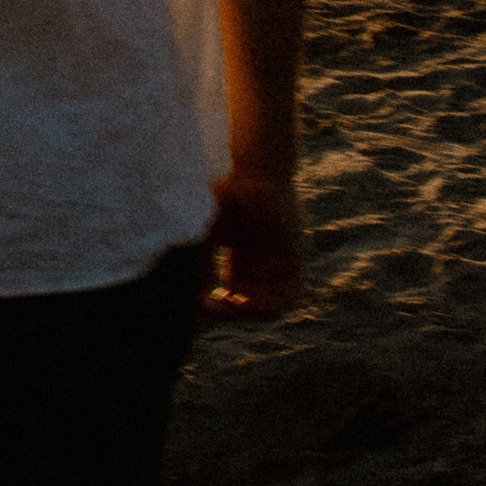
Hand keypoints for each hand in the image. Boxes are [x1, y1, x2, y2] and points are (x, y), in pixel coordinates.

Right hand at [205, 172, 303, 320]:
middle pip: (248, 308)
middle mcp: (264, 267)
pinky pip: (287, 301)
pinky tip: (239, 299)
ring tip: (217, 304)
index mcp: (244, 262)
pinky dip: (262, 306)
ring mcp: (280, 266)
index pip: (232, 299)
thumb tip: (196, 301)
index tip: (190, 307)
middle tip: (200, 308)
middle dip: (223, 314)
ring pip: (268, 310)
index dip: (213, 309)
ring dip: (241, 314)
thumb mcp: (205, 236)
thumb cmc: (224, 194)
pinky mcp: (294, 262)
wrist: (251, 171)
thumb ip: (202, 268)